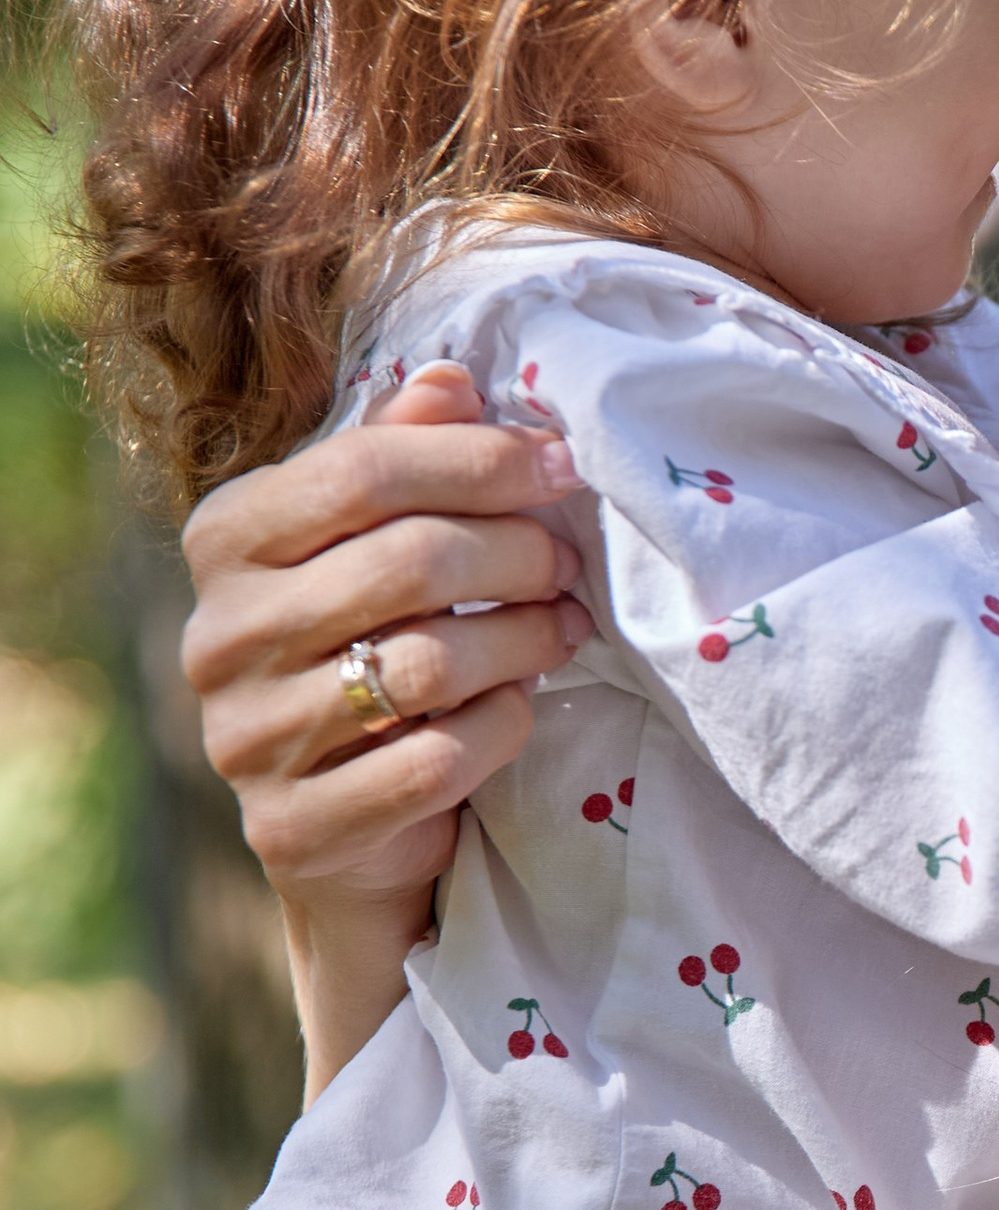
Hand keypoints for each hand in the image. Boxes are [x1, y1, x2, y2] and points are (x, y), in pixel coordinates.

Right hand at [181, 367, 589, 1088]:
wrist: (349, 833)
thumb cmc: (373, 654)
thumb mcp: (379, 546)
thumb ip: (403, 457)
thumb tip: (452, 377)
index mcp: (225, 539)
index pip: (362, 469)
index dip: (479, 461)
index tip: (561, 466)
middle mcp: (216, 637)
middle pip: (407, 561)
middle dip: (516, 552)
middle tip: (571, 563)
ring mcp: (246, 741)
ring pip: (426, 664)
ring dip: (524, 640)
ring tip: (564, 629)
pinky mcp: (292, 831)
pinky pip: (432, 764)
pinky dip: (500, 729)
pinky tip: (519, 709)